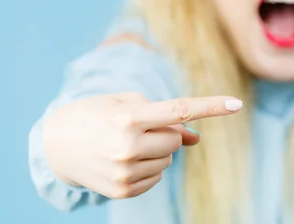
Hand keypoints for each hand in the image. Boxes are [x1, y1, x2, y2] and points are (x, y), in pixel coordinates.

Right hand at [43, 92, 242, 198]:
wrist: (56, 144)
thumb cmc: (97, 114)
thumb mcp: (127, 104)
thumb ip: (166, 117)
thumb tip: (196, 139)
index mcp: (128, 118)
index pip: (179, 110)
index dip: (211, 107)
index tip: (237, 103)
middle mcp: (127, 146)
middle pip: (176, 139)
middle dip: (166, 132)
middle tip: (139, 127)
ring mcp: (124, 171)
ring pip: (168, 159)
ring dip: (157, 150)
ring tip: (126, 144)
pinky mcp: (122, 190)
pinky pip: (157, 177)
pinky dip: (148, 167)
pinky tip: (124, 160)